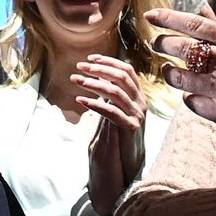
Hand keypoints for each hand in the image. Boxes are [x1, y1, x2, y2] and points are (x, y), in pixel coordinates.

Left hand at [74, 53, 147, 205]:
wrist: (129, 158)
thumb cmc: (119, 130)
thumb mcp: (117, 106)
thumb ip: (112, 91)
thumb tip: (99, 72)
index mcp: (138, 94)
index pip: (127, 70)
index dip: (109, 61)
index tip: (90, 58)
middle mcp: (140, 102)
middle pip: (121, 77)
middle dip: (98, 69)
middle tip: (79, 67)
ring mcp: (137, 114)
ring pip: (114, 92)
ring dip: (92, 84)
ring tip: (75, 80)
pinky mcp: (130, 127)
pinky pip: (111, 112)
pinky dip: (95, 104)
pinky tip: (81, 100)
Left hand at [147, 8, 215, 144]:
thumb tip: (200, 10)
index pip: (195, 24)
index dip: (168, 18)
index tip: (150, 15)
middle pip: (181, 48)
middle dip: (162, 44)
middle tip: (156, 43)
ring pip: (178, 77)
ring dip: (169, 73)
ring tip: (170, 71)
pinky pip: (190, 102)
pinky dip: (189, 98)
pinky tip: (196, 95)